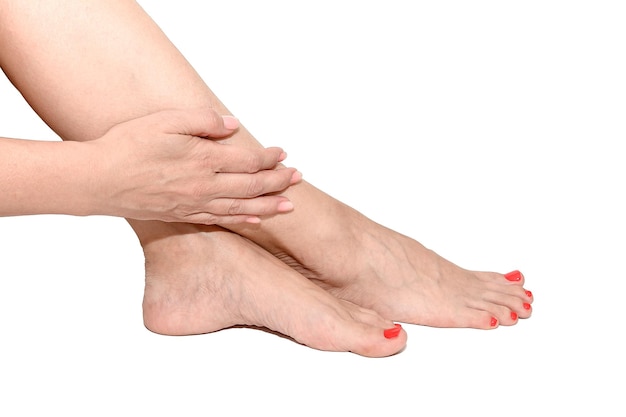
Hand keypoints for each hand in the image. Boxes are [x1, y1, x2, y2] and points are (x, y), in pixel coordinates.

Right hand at [87, 108, 299, 223]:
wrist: (99, 180)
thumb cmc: (129, 145)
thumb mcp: (165, 120)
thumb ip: (203, 121)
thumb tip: (233, 125)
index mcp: (203, 159)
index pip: (249, 161)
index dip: (270, 158)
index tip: (283, 153)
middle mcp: (205, 186)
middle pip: (252, 186)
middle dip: (279, 182)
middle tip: (298, 178)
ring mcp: (195, 204)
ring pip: (242, 208)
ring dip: (269, 207)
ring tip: (289, 207)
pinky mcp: (183, 215)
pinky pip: (221, 220)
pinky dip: (242, 220)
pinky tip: (255, 220)